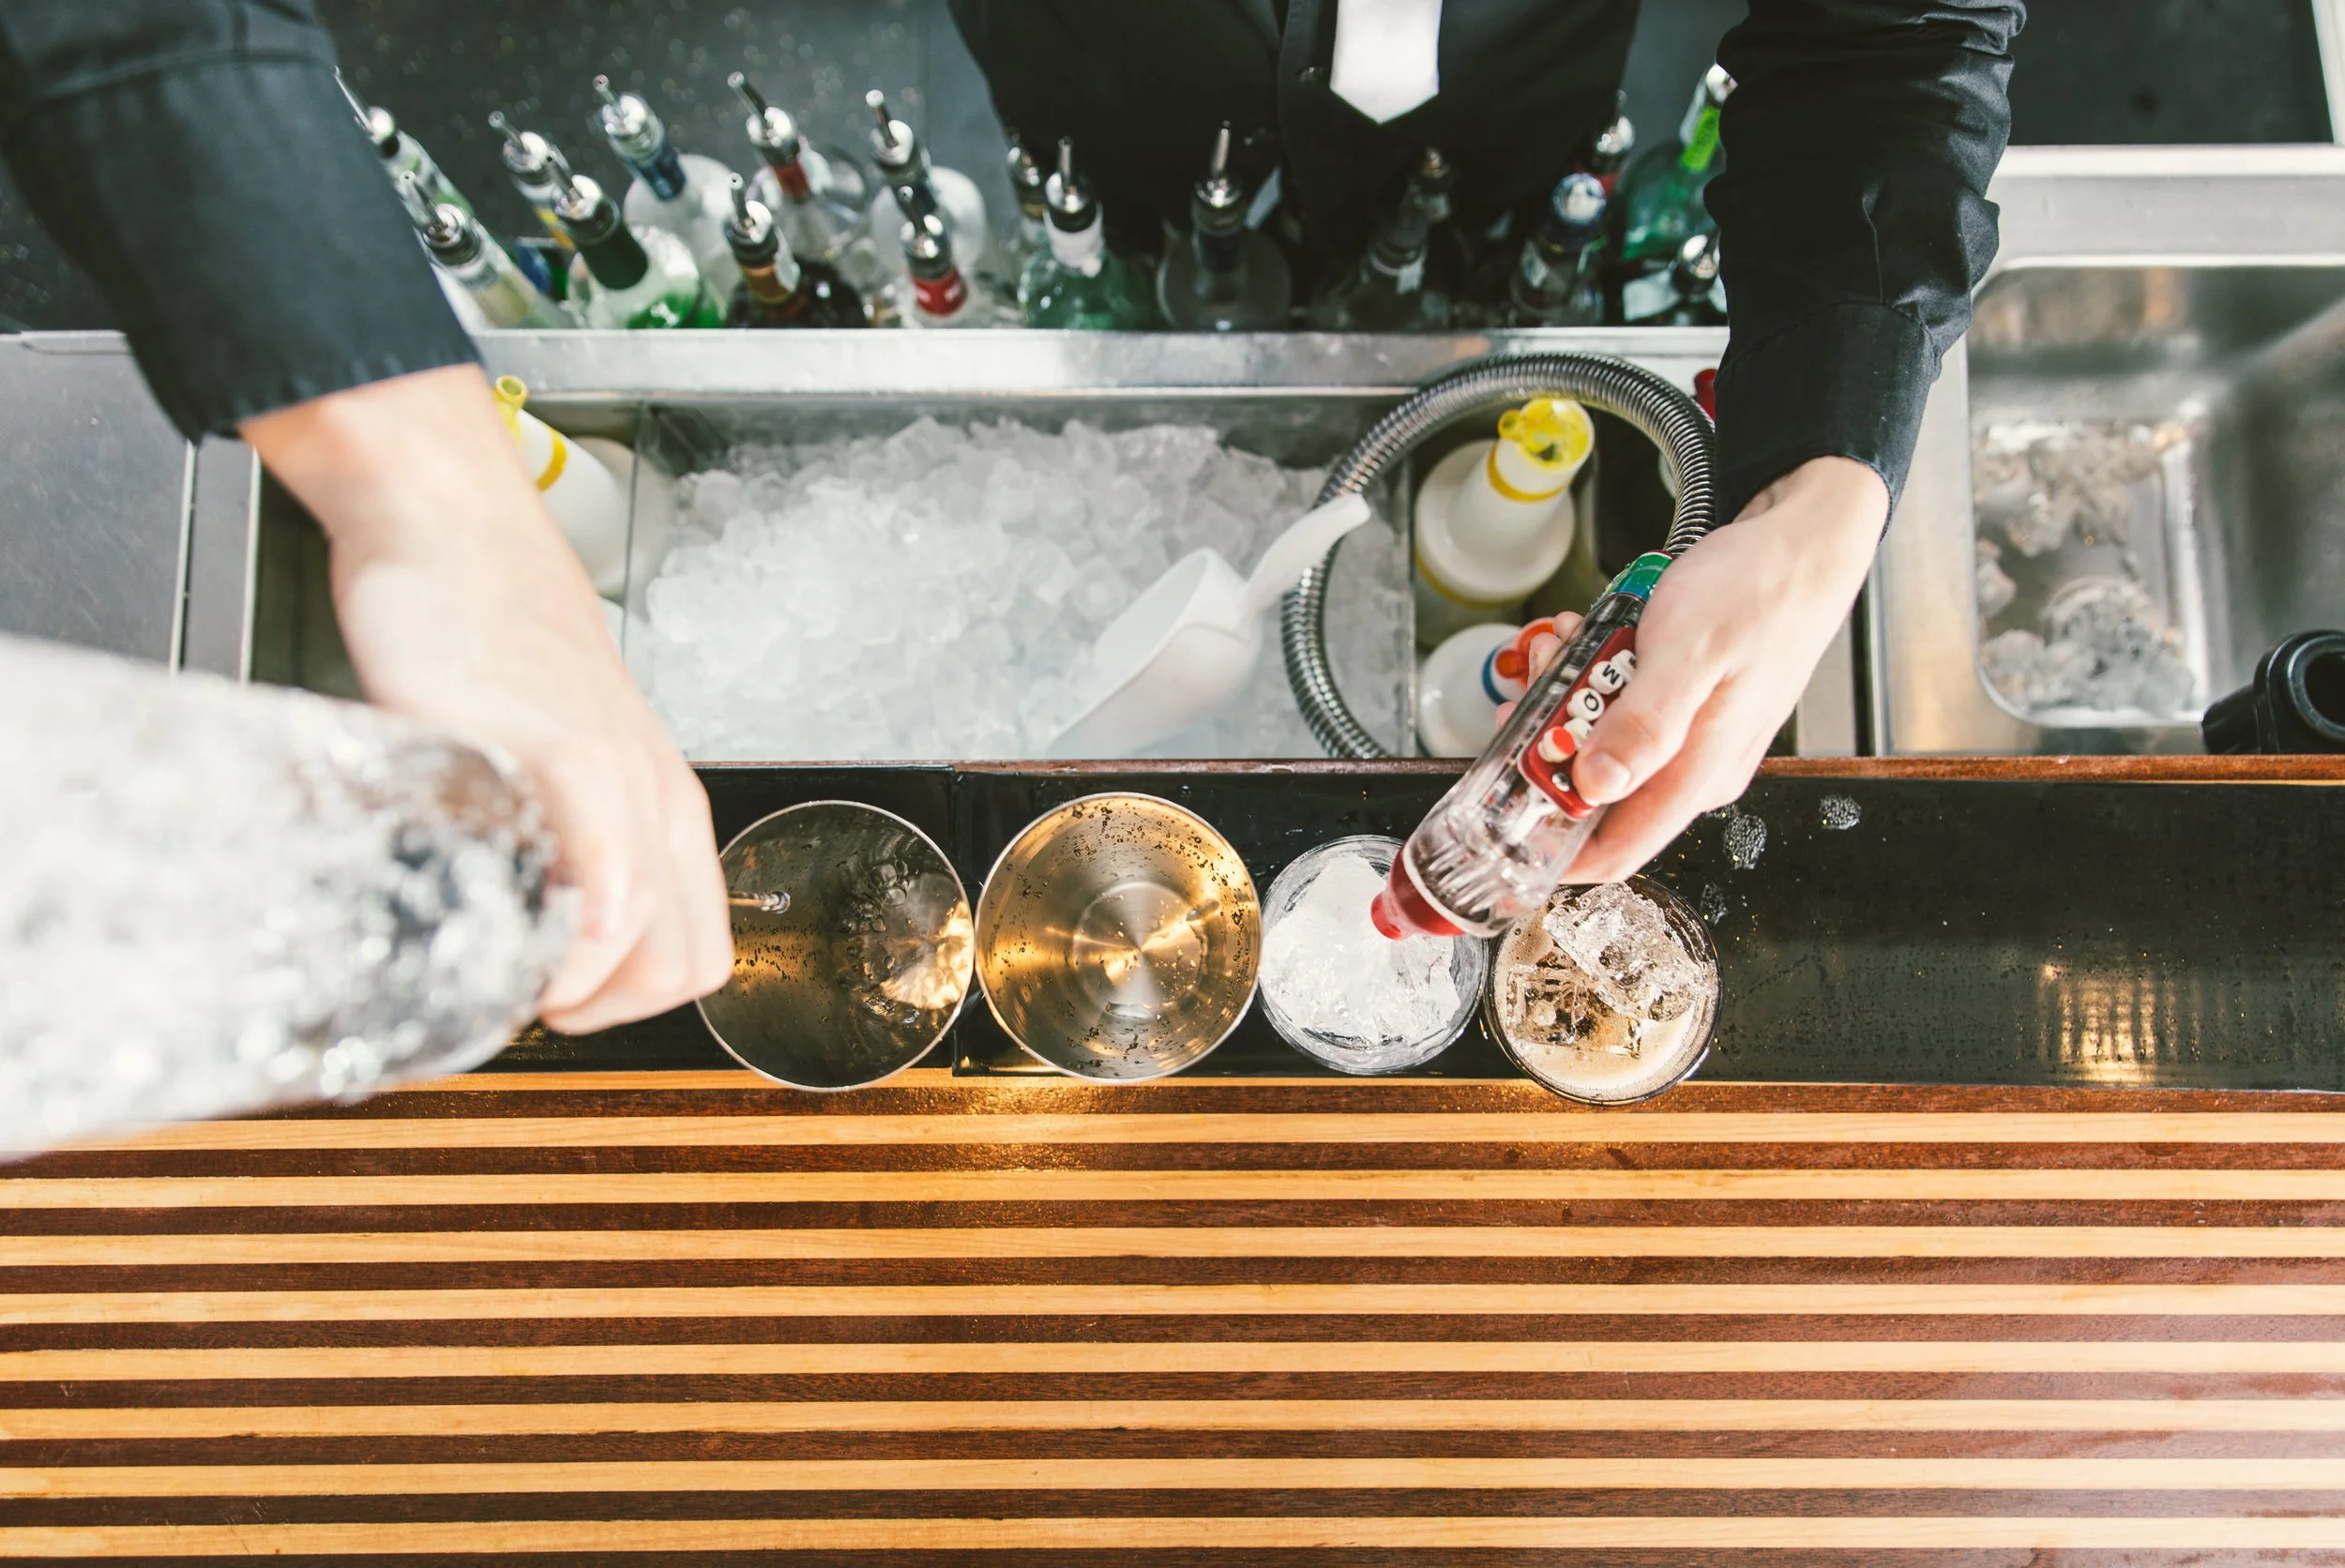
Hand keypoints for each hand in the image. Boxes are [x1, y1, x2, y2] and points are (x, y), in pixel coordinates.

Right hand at [241, 365, 731, 1033]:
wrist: (452, 533)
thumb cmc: (485, 644)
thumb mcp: (535, 756)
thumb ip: (544, 836)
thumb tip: (511, 922)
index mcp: (661, 808)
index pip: (690, 959)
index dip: (621, 1003)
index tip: (544, 985)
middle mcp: (657, 796)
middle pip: (678, 967)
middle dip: (598, 1008)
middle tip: (516, 980)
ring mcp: (617, 771)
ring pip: (649, 933)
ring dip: (577, 982)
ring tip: (499, 952)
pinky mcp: (561, 741)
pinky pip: (609, 854)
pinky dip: (584, 915)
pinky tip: (524, 920)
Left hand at [1563, 455, 1887, 882]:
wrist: (1803, 544)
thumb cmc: (1759, 591)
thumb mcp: (1689, 652)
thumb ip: (1644, 724)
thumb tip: (1595, 787)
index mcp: (1698, 774)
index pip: (1615, 853)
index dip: (1551, 852)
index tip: (1500, 816)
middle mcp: (1695, 770)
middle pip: (1595, 792)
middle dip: (1551, 740)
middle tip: (1542, 674)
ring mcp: (1692, 740)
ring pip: (1603, 745)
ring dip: (1570, 698)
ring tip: (1567, 643)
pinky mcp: (1686, 709)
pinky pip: (1623, 712)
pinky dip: (1596, 678)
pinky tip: (1593, 636)